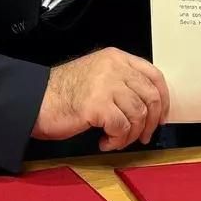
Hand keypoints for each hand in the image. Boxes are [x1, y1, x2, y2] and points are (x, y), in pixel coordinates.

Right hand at [33, 48, 170, 150]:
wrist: (37, 100)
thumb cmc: (66, 93)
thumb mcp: (98, 76)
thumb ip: (122, 81)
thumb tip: (150, 105)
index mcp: (116, 58)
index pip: (154, 75)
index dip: (163, 99)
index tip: (161, 117)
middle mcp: (114, 67)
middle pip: (150, 97)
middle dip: (150, 123)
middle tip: (142, 137)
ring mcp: (105, 84)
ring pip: (138, 114)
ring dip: (130, 135)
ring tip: (115, 140)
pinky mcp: (97, 104)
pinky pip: (121, 127)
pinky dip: (117, 140)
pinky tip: (104, 142)